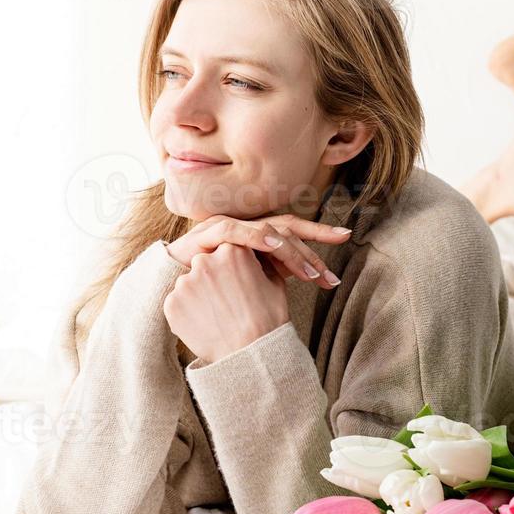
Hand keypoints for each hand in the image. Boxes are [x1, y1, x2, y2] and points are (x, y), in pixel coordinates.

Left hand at [164, 242, 289, 363]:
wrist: (251, 353)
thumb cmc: (269, 318)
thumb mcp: (275, 282)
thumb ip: (260, 263)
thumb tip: (253, 258)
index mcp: (232, 250)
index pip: (225, 251)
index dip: (232, 269)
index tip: (237, 284)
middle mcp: (205, 260)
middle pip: (205, 264)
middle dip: (213, 279)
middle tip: (227, 302)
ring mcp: (186, 282)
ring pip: (190, 284)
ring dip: (199, 296)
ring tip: (217, 317)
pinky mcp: (172, 303)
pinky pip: (178, 304)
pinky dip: (188, 313)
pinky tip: (206, 325)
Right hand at [166, 214, 348, 287]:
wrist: (166, 288)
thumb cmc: (210, 287)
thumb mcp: (248, 282)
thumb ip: (273, 274)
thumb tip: (306, 276)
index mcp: (256, 236)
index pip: (293, 231)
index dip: (319, 232)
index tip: (347, 236)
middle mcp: (245, 226)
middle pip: (285, 227)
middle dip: (312, 247)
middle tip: (331, 273)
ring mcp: (227, 226)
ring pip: (265, 231)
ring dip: (290, 252)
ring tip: (309, 271)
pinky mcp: (207, 234)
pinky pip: (236, 231)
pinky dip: (256, 237)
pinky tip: (274, 245)